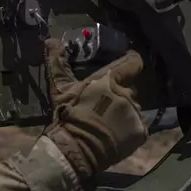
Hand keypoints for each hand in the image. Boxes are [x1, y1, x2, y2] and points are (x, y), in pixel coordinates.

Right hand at [42, 38, 147, 179]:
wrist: (76, 149)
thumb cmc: (68, 116)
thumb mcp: (60, 88)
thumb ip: (58, 63)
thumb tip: (50, 40)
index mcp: (109, 80)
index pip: (132, 63)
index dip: (131, 61)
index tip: (129, 62)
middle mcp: (126, 94)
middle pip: (128, 90)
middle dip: (118, 95)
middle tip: (103, 105)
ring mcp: (135, 113)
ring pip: (132, 108)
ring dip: (123, 112)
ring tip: (107, 124)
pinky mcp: (140, 132)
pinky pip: (137, 126)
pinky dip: (128, 129)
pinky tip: (114, 135)